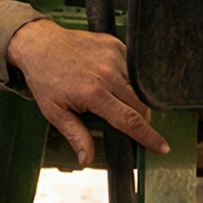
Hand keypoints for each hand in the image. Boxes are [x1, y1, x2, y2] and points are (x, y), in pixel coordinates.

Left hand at [6, 18, 167, 165]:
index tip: (162, 147)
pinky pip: (132, 67)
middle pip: (140, 105)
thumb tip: (86, 158)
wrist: (39, 44)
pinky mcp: (116, 45)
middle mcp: (108, 74)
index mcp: (94, 93)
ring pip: (137, 86)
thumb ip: (75, 135)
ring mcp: (114, 57)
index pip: (130, 121)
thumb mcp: (54, 112)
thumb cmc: (45, 78)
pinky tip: (110, 80)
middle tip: (129, 124)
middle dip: (141, 119)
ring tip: (110, 97)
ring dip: (132, 97)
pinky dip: (127, 78)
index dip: (149, 136)